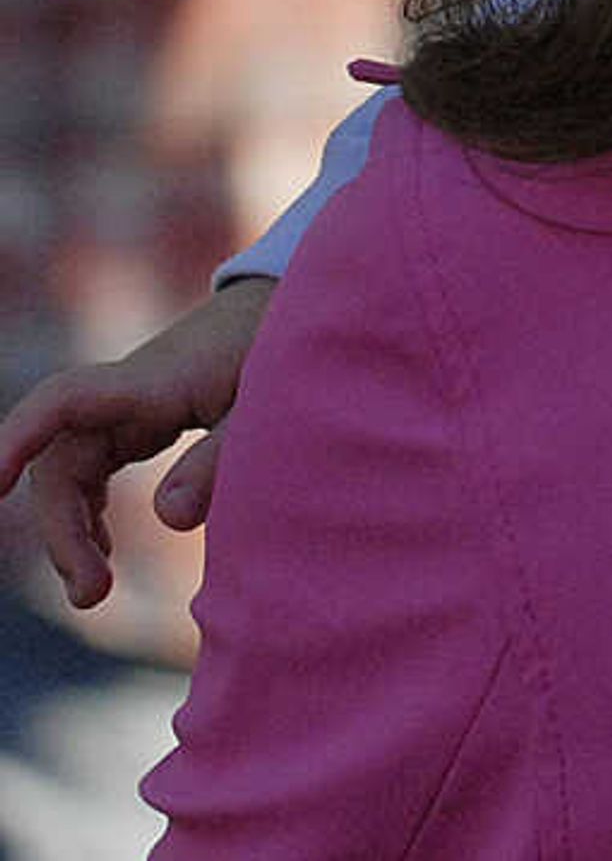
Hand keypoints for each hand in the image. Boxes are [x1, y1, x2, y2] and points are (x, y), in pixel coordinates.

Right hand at [0, 279, 274, 607]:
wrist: (294, 306)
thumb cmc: (284, 347)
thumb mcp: (267, 403)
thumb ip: (221, 457)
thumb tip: (169, 518)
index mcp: (151, 383)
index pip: (63, 401)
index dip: (19, 438)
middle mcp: (126, 393)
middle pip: (61, 461)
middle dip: (62, 531)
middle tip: (92, 595)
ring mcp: (129, 407)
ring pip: (71, 471)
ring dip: (71, 530)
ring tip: (93, 591)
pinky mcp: (141, 420)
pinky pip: (91, 469)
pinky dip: (87, 512)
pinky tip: (101, 551)